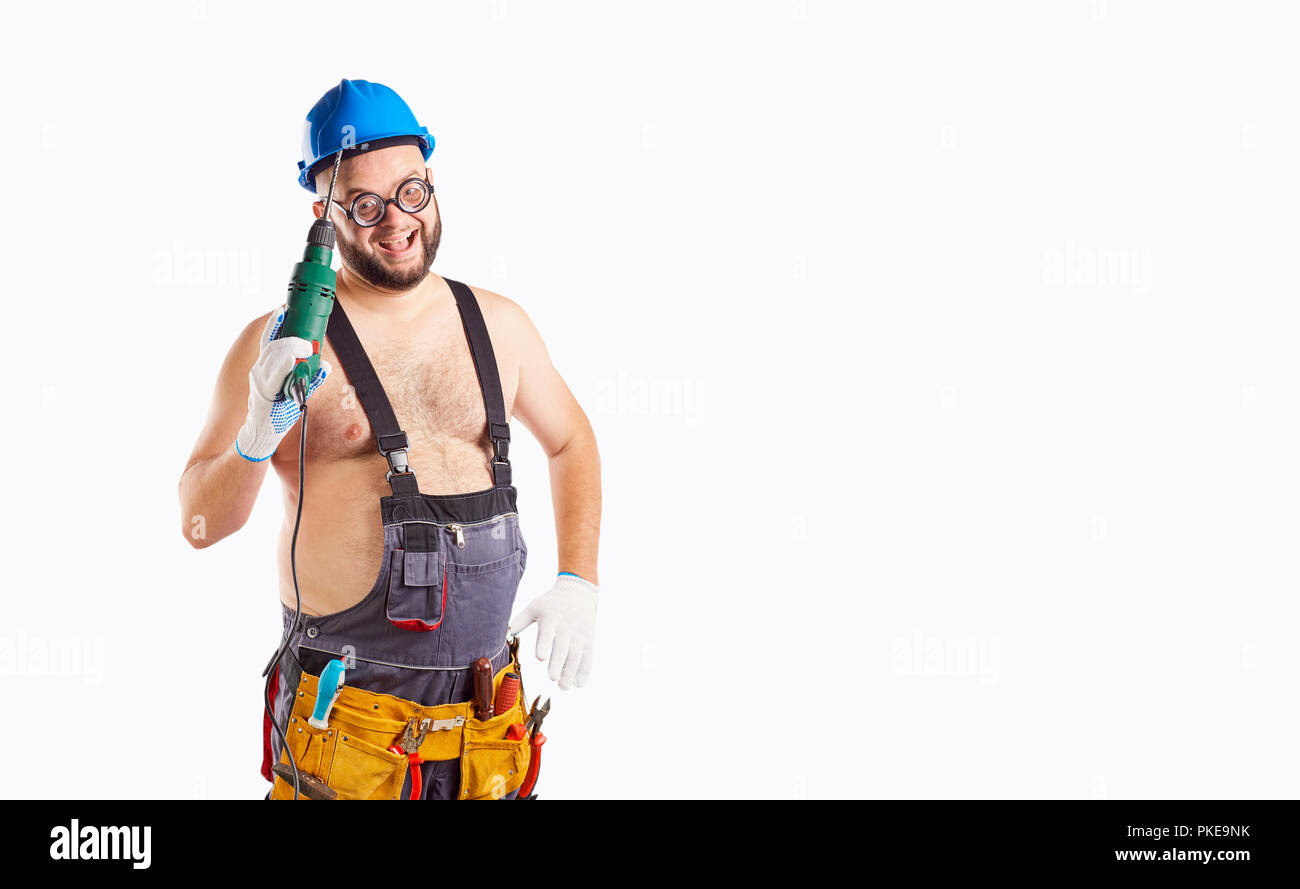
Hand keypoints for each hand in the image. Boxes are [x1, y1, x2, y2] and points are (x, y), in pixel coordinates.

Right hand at [234, 306, 330, 460]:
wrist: (256, 438)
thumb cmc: (275, 415)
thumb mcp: (291, 392)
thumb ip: (307, 377)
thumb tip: (325, 365)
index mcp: (266, 368)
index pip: (270, 340)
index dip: (276, 323)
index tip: (284, 309)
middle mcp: (260, 371)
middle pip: (275, 344)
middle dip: (291, 334)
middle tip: (306, 330)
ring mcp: (260, 381)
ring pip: (275, 354)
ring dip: (292, 346)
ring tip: (306, 344)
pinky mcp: (264, 394)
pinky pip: (275, 374)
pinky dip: (284, 363)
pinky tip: (294, 356)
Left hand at [508, 573, 598, 689]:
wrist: (578, 591)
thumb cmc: (551, 602)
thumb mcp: (534, 607)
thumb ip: (519, 622)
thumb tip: (503, 635)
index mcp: (551, 618)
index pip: (548, 632)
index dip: (544, 644)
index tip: (540, 657)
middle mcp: (567, 627)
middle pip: (563, 647)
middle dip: (559, 663)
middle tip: (553, 678)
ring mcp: (579, 634)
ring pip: (576, 655)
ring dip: (571, 672)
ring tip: (564, 688)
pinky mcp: (588, 640)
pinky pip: (588, 657)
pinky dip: (585, 671)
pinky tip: (579, 684)